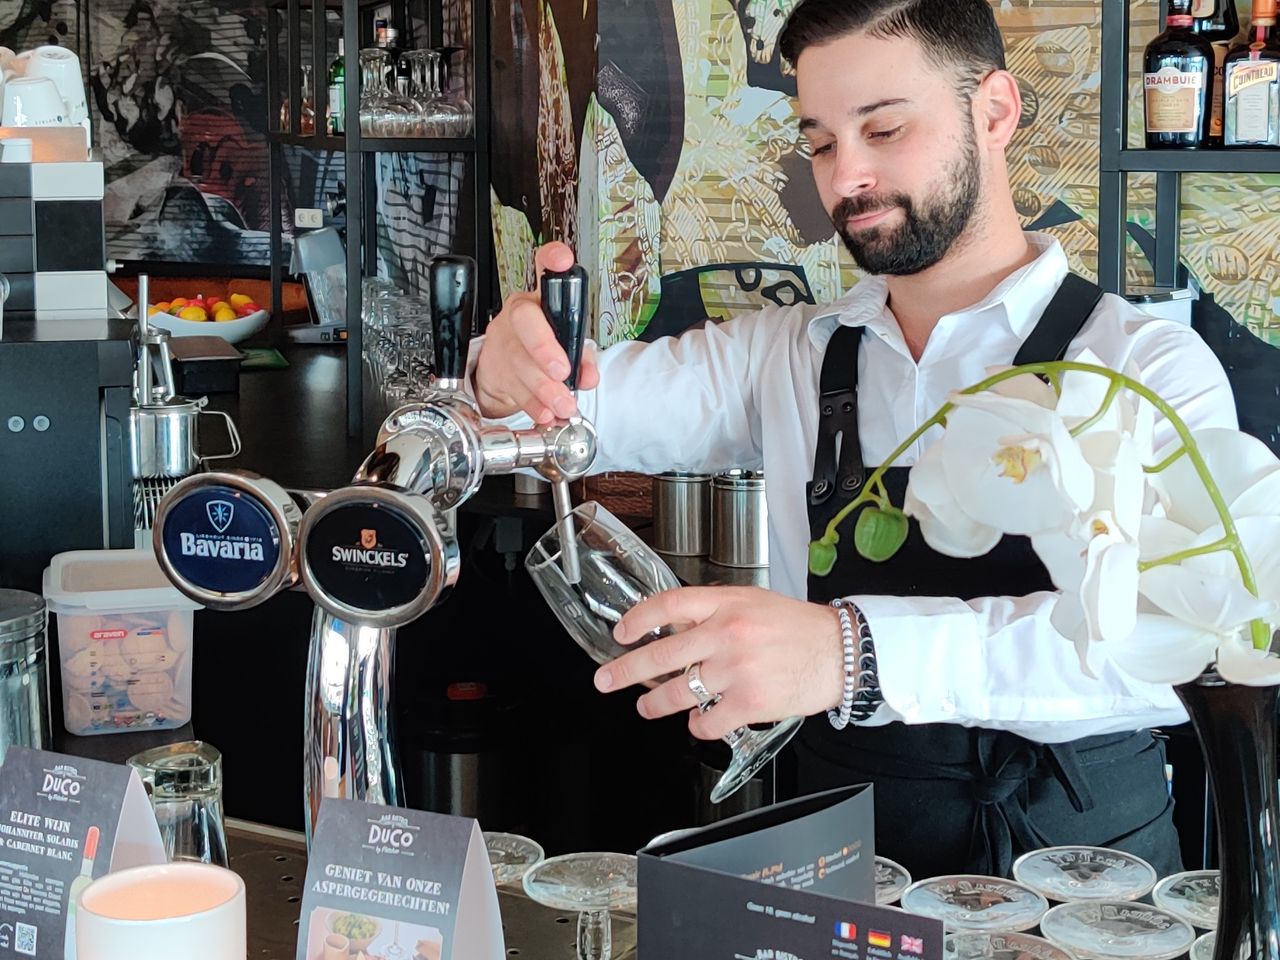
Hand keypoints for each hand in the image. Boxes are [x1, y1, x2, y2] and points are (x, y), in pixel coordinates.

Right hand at [473, 240, 601, 421]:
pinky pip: (512, 386)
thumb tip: (588, 376)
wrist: (505, 369)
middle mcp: (520, 314)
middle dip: (544, 349)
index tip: (561, 259)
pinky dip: (531, 403)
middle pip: (525, 321)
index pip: (545, 268)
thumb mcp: (567, 342)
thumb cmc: (541, 347)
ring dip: (543, 388)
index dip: (552, 260)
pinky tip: (544, 412)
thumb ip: (582, 355)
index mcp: (542, 298)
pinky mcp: (495, 368)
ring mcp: (503, 340)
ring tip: (562, 404)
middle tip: (562, 373)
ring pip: (519, 360)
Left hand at [594, 586, 845, 739]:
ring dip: (655, 703)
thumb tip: (670, 627)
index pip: (668, 606)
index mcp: (726, 604)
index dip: (637, 620)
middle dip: (625, 671)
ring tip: (646, 706)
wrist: (841, 652)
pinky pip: (707, 721)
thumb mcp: (751, 602)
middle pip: (662, 654)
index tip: (621, 634)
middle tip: (606, 680)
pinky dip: (697, 725)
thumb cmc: (798, 628)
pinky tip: (698, 721)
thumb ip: (712, 612)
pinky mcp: (749, 702)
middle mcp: (727, 634)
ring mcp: (737, 670)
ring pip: (678, 693)